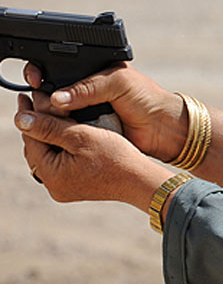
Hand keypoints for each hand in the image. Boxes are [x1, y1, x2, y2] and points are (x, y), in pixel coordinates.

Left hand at [16, 93, 172, 207]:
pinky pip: (60, 162)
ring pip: (48, 154)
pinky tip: (66, 134)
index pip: (31, 139)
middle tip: (37, 102)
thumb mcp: (82, 136)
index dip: (29, 115)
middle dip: (37, 125)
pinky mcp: (75, 186)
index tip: (26, 96)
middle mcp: (54, 186)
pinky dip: (61, 146)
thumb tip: (20, 119)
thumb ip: (49, 126)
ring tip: (52, 114)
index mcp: (52, 175)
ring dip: (49, 135)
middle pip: (37, 148)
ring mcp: (64, 187)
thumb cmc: (117, 158)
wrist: (140, 179)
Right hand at [24, 62, 186, 162]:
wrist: (163, 128)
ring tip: (50, 118)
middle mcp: (84, 90)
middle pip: (50, 92)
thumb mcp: (118, 83)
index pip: (58, 67)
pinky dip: (61, 132)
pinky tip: (58, 132)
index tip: (35, 80)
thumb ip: (88, 87)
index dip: (43, 72)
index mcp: (91, 71)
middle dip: (43, 98)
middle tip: (43, 104)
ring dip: (50, 117)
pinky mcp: (86, 130)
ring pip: (54, 114)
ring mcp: (83, 111)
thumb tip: (56, 97)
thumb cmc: (147, 98)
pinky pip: (66, 131)